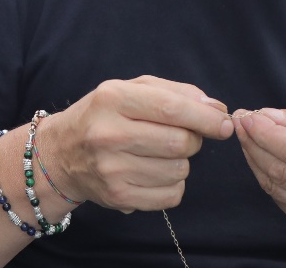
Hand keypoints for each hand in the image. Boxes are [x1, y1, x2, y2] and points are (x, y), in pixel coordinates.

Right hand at [38, 76, 234, 213]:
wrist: (60, 153)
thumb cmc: (104, 115)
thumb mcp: (131, 89)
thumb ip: (177, 93)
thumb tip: (217, 110)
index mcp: (113, 98)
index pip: (172, 109)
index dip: (206, 118)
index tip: (225, 123)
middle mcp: (109, 134)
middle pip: (180, 142)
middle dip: (193, 139)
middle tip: (182, 135)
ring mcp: (111, 169)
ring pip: (179, 170)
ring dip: (181, 162)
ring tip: (159, 153)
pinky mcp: (117, 196)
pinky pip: (171, 195)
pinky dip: (173, 184)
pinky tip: (154, 173)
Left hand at [234, 107, 285, 244]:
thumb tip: (270, 116)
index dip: (269, 134)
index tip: (250, 116)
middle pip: (282, 170)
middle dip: (254, 142)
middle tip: (241, 121)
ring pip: (274, 185)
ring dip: (253, 157)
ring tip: (246, 135)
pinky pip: (278, 197)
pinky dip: (264, 174)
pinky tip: (261, 156)